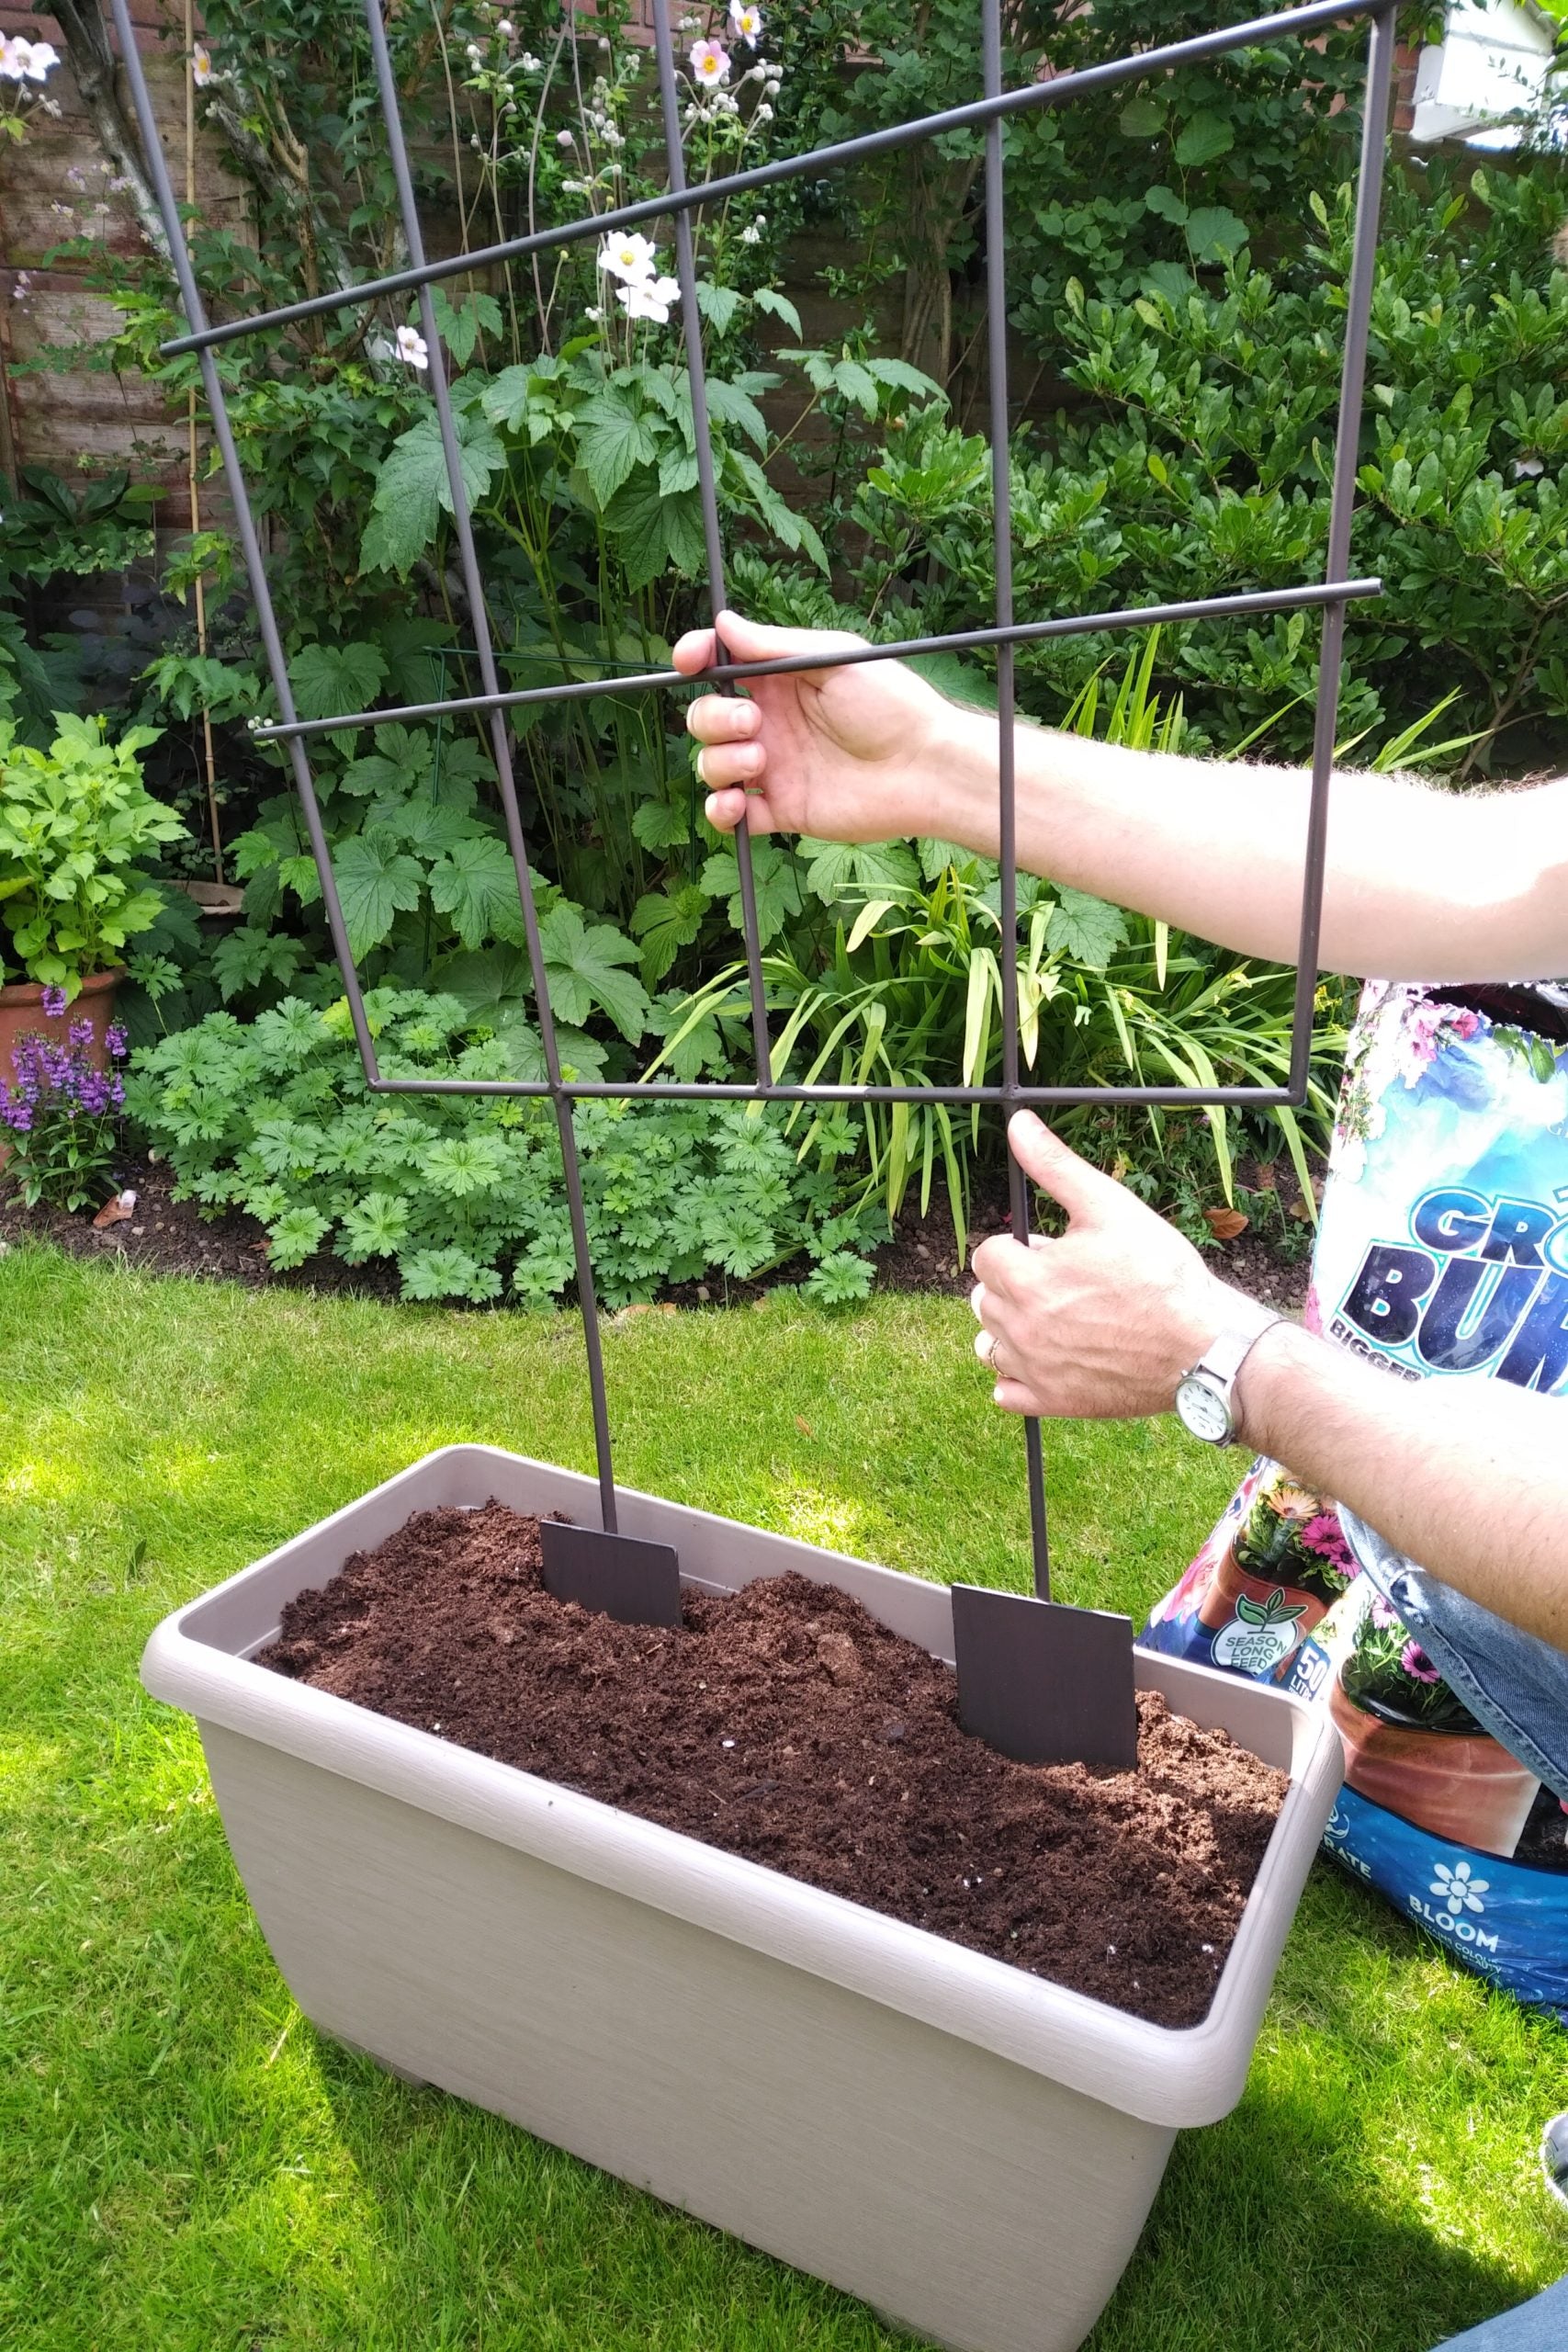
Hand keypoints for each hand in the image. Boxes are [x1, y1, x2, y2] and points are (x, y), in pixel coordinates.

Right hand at [670, 606, 963, 843]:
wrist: (923, 768)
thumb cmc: (890, 704)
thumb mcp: (833, 659)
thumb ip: (774, 647)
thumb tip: (723, 623)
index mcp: (780, 680)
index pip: (720, 667)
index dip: (695, 660)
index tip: (687, 661)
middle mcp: (771, 723)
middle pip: (706, 717)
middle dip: (712, 716)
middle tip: (752, 720)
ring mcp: (773, 767)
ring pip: (711, 764)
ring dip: (720, 761)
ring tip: (760, 760)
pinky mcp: (782, 810)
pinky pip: (731, 815)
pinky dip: (721, 811)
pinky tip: (738, 804)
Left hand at [969, 1112, 1265, 1419]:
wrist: (1204, 1347)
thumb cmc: (1161, 1273)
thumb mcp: (1109, 1207)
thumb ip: (1056, 1167)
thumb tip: (1017, 1124)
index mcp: (1026, 1278)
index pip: (987, 1255)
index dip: (1019, 1248)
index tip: (1055, 1251)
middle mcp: (1019, 1328)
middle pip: (985, 1298)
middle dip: (1015, 1284)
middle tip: (1067, 1282)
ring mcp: (1033, 1371)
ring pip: (989, 1344)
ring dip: (1010, 1328)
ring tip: (1057, 1319)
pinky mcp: (1053, 1402)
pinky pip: (1006, 1391)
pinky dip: (1017, 1376)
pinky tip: (1050, 1359)